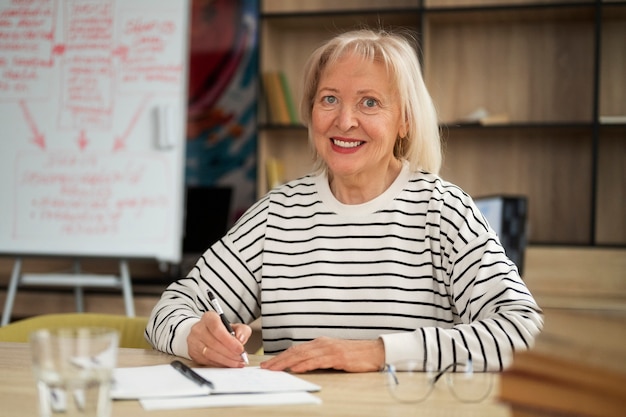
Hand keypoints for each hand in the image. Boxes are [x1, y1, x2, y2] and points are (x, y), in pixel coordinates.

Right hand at [187, 311, 250, 366]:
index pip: (217, 328)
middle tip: (241, 357)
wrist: (206, 334)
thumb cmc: (221, 330)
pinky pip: (207, 361)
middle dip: (230, 353)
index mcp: (209, 318)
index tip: (240, 348)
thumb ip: (242, 330)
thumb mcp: (235, 326)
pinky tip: (229, 364)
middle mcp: (199, 328)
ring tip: (237, 362)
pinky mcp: (193, 353)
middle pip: (214, 343)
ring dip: (226, 360)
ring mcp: (194, 341)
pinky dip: (220, 364)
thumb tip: (241, 339)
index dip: (229, 340)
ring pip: (210, 354)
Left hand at [260, 336, 384, 372]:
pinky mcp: (338, 357)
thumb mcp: (332, 355)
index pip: (295, 349)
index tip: (268, 363)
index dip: (280, 356)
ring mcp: (330, 349)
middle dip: (278, 359)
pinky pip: (318, 361)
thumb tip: (300, 366)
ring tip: (275, 369)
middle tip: (265, 367)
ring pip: (303, 356)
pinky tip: (297, 368)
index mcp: (319, 343)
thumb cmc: (354, 355)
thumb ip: (317, 358)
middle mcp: (322, 344)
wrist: (374, 352)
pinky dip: (306, 364)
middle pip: (295, 351)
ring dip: (287, 362)